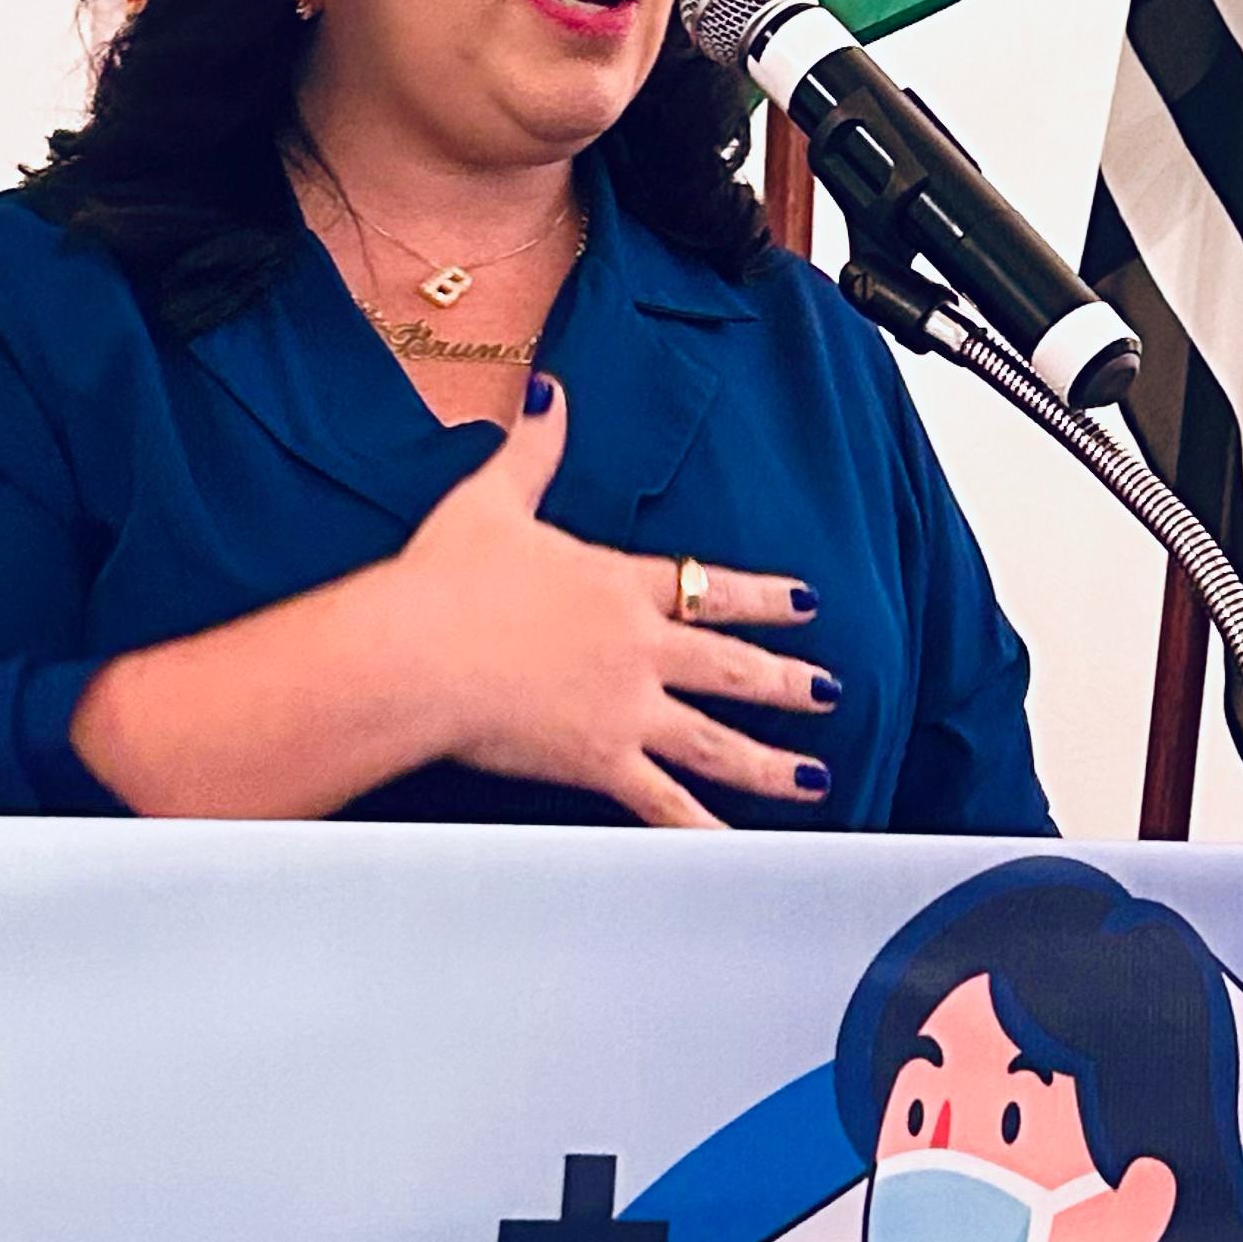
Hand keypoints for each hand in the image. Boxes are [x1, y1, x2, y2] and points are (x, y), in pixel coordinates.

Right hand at [393, 378, 831, 825]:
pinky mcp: (599, 759)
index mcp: (619, 585)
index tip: (806, 602)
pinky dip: (701, 831)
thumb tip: (550, 392)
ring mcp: (626, 708)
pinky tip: (736, 848)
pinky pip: (663, 803)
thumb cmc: (443, 580)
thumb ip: (534, 449)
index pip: (710, 585)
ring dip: (771, 762)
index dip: (765, 597)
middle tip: (828, 690)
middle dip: (786, 681)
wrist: (414, 650)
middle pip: (732, 666)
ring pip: (717, 741)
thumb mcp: (492, 499)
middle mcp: (639, 647)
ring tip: (814, 777)